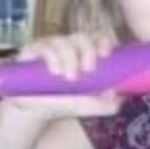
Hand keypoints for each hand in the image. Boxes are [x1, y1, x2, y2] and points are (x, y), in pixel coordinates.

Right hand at [5, 32, 121, 119]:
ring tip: (69, 78)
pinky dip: (53, 57)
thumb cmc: (60, 103)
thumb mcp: (86, 107)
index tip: (106, 53)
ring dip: (70, 58)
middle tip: (88, 70)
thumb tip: (118, 95)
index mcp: (82, 55)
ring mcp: (49, 47)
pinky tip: (55, 72)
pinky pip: (44, 46)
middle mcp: (67, 47)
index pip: (97, 38)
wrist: (31, 111)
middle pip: (81, 36)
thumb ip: (105, 105)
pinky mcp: (32, 50)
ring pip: (63, 41)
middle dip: (88, 51)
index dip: (104, 40)